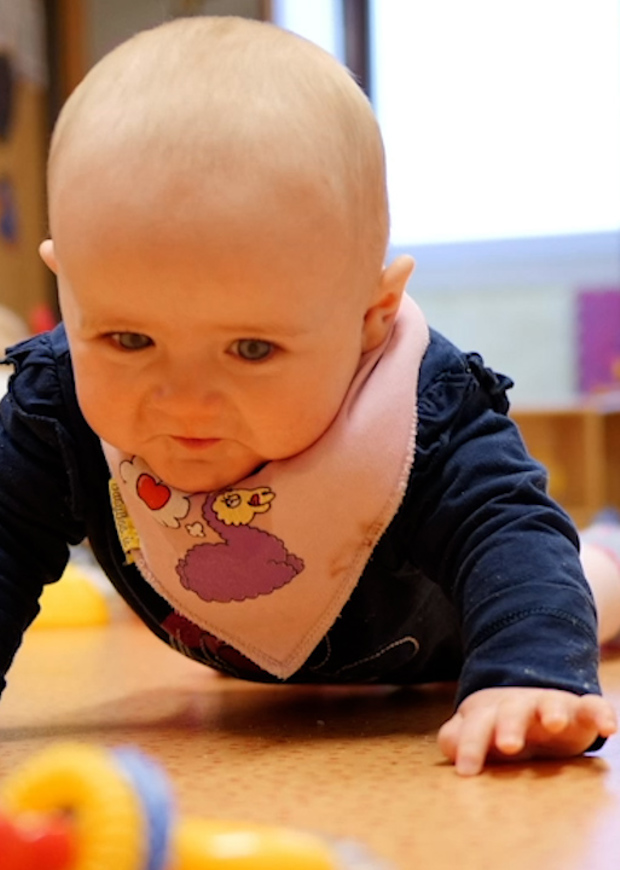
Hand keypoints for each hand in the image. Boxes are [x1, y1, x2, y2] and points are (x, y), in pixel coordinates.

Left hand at [437, 687, 616, 775]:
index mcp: (490, 713)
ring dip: (550, 711)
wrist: (530, 702)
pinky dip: (600, 713)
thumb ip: (457, 738)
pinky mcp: (579, 711)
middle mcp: (519, 706)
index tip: (467, 771)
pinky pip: (592, 707)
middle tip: (507, 745)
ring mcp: (549, 706)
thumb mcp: (478, 733)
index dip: (469, 746)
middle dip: (508, 726)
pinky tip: (608, 727)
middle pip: (510, 712)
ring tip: (553, 723)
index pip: (476, 726)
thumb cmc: (498, 726)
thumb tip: (451, 748)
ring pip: (549, 704)